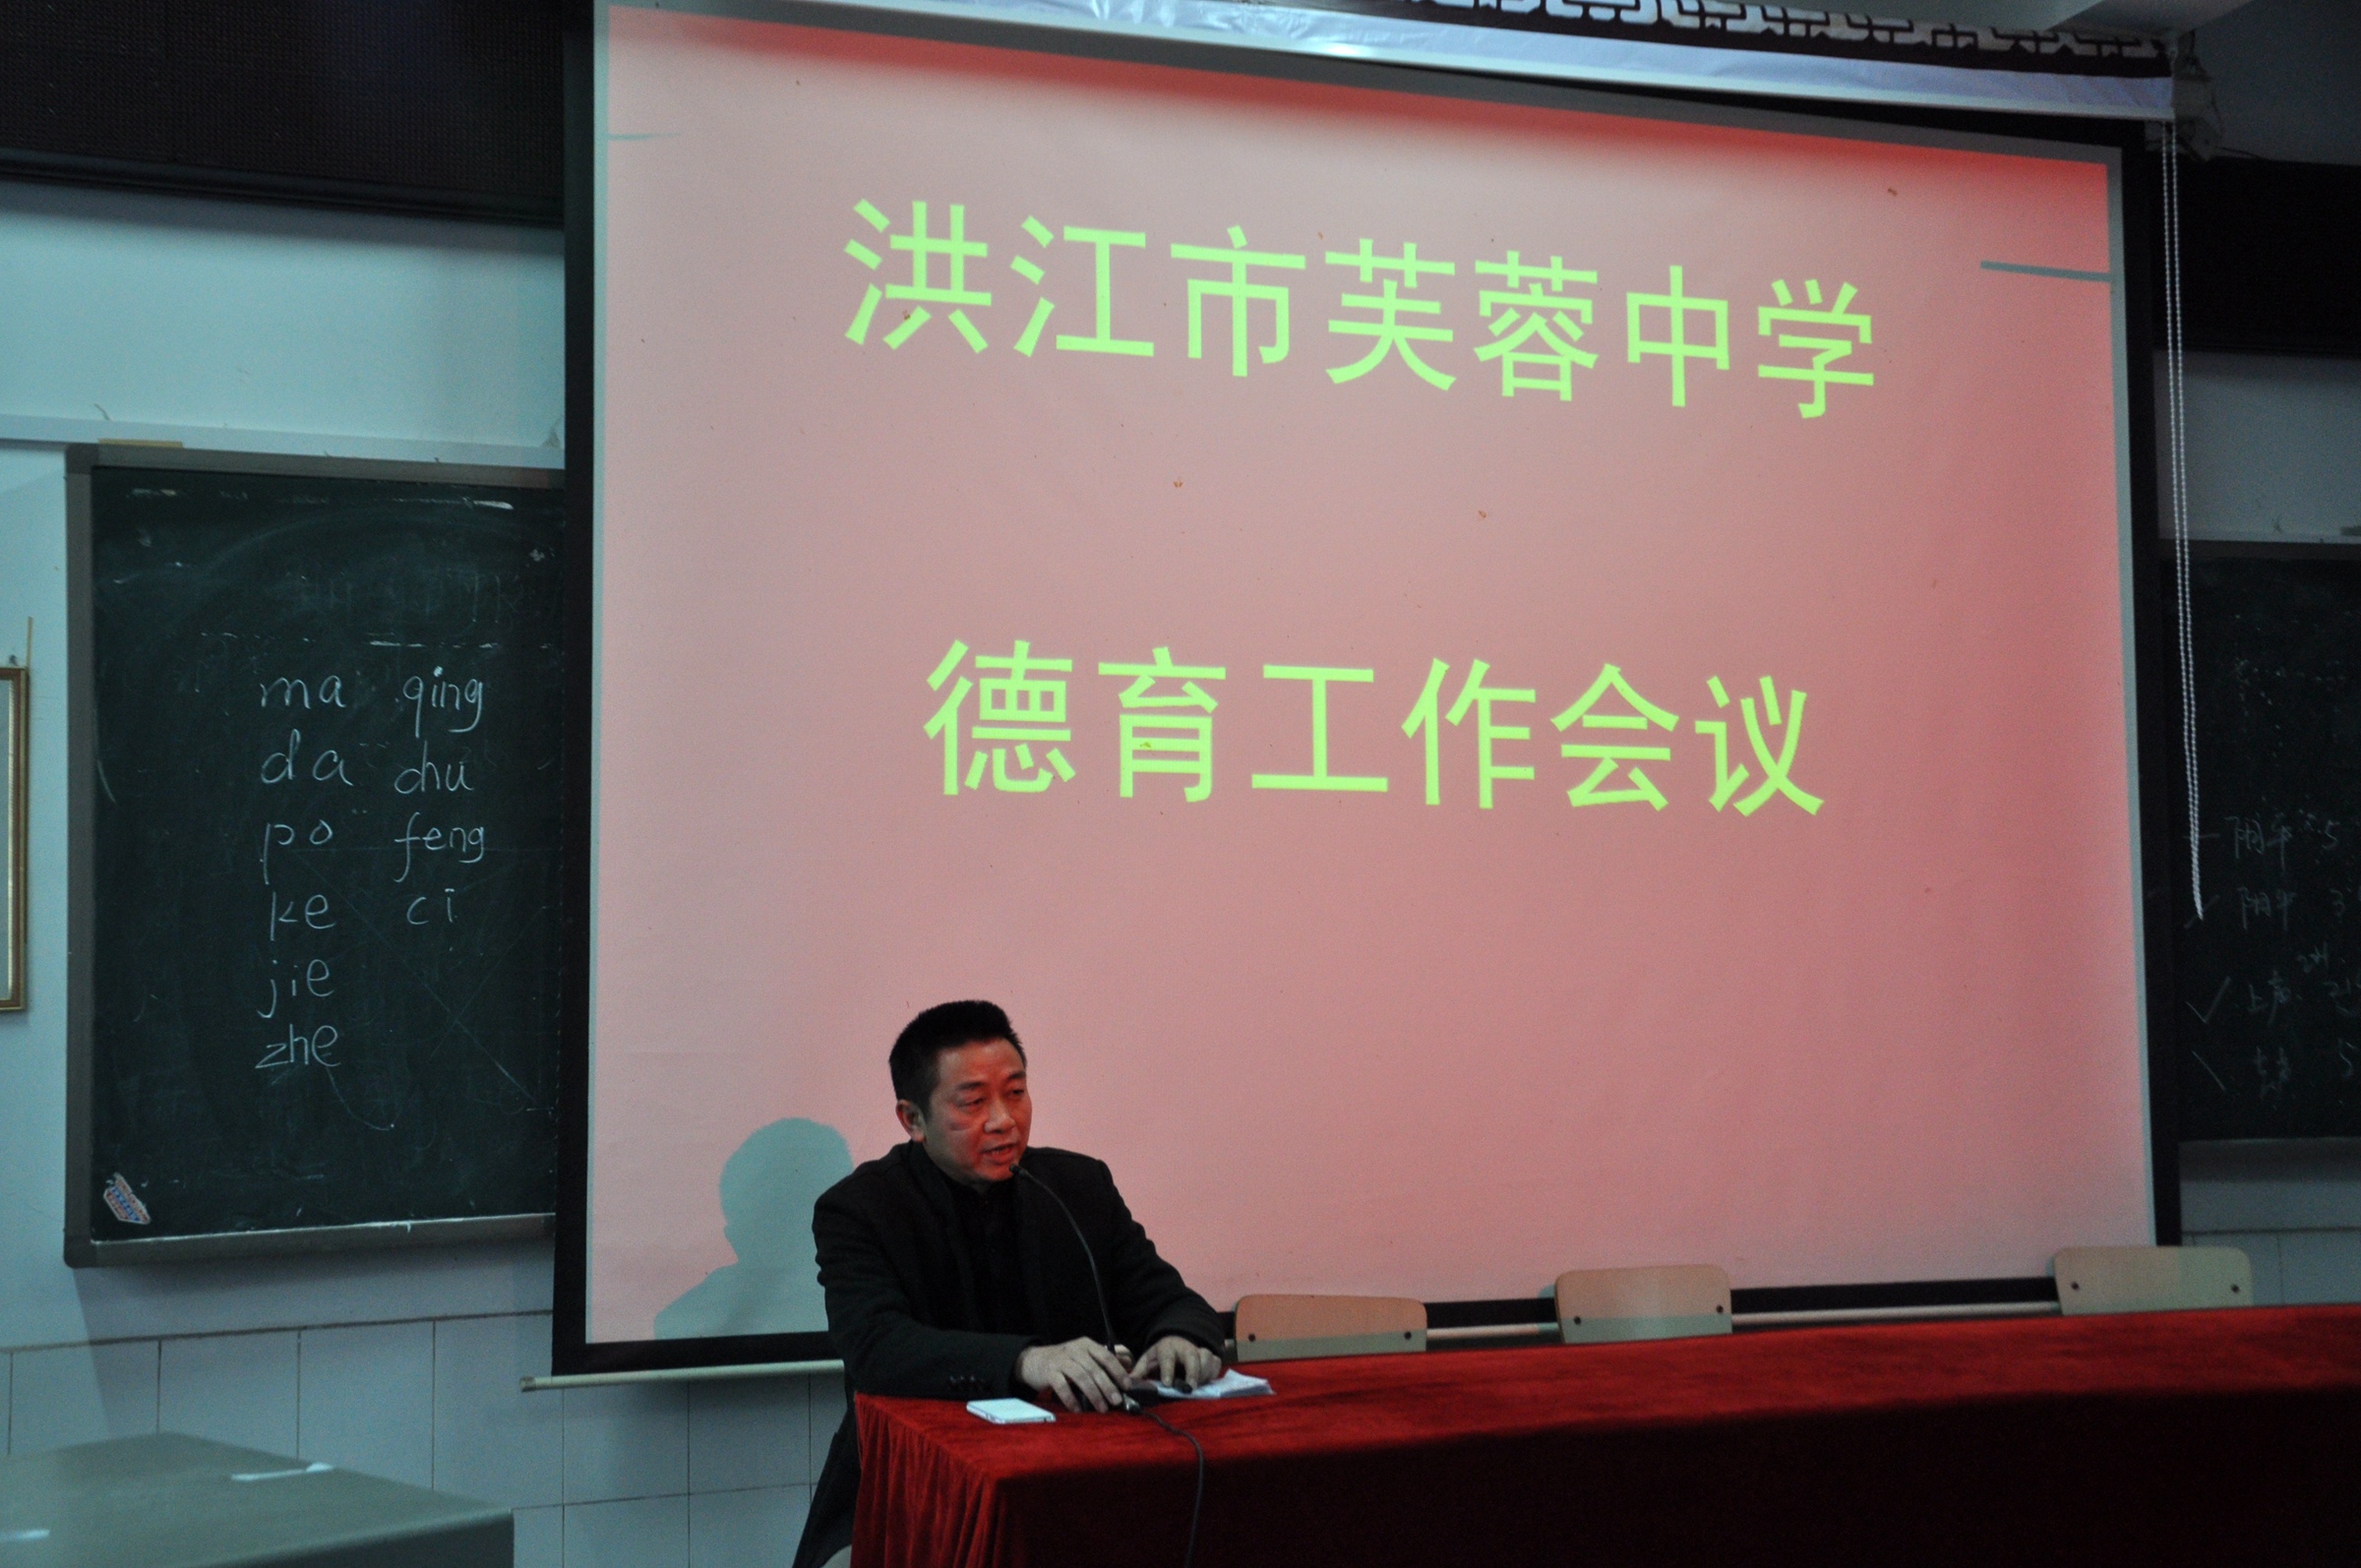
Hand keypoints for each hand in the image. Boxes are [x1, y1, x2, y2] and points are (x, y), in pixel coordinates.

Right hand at [1016, 1337, 1131, 1412]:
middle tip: (1117, 1401)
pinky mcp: (1049, 1373)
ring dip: (1093, 1394)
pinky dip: (1071, 1399)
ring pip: (1081, 1377)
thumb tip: (1128, 1362)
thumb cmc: (1064, 1360)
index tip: (1127, 1386)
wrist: (1033, 1360)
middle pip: (1094, 1369)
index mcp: (1086, 1345)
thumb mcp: (1084, 1354)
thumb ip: (1105, 1357)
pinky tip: (1078, 1409)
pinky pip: (1062, 1386)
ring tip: (1102, 1408)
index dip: (1118, 1371)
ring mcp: (1061, 1361)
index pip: (1106, 1356)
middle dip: (1107, 1386)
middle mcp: (1074, 1350)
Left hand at [1128, 1335, 1222, 1393]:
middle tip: (1190, 1388)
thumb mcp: (1148, 1359)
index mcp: (1167, 1347)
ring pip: (1207, 1357)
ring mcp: (1199, 1350)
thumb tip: (1128, 1384)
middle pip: (1193, 1356)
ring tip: (1197, 1386)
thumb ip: (1140, 1371)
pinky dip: (1213, 1372)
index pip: (1168, 1357)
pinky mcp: (1209, 1356)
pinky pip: (1216, 1362)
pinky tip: (1206, 1382)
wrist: (1176, 1341)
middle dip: (1193, 1372)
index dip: (1168, 1370)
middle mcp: (1185, 1347)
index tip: (1168, 1384)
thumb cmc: (1161, 1354)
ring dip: (1204, 1373)